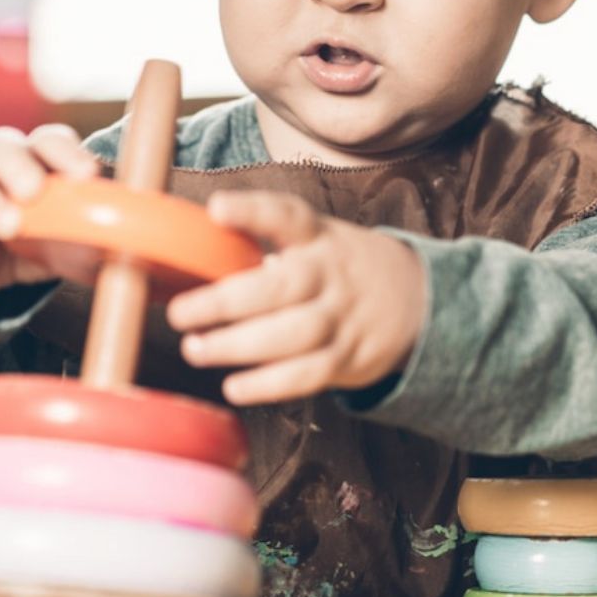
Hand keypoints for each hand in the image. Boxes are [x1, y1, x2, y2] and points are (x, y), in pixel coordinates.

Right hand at [0, 124, 103, 315]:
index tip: (88, 174)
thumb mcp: (73, 244)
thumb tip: (139, 244)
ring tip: (7, 224)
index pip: (50, 141)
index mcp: (38, 163)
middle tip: (35, 192)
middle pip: (1, 144)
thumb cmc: (37, 245)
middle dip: (21, 165)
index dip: (66, 151)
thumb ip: (99, 237)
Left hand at [165, 190, 426, 405]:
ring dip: (239, 346)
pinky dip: (268, 384)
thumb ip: (267, 248)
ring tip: (195, 349)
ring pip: (293, 334)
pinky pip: (307, 374)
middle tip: (179, 313)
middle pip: (282, 287)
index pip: (287, 217)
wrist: (417, 302)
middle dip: (225, 302)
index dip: (252, 212)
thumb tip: (189, 257)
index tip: (217, 209)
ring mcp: (342, 318)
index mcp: (318, 238)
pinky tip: (234, 387)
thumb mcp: (317, 241)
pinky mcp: (347, 358)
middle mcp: (331, 275)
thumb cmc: (340, 269)